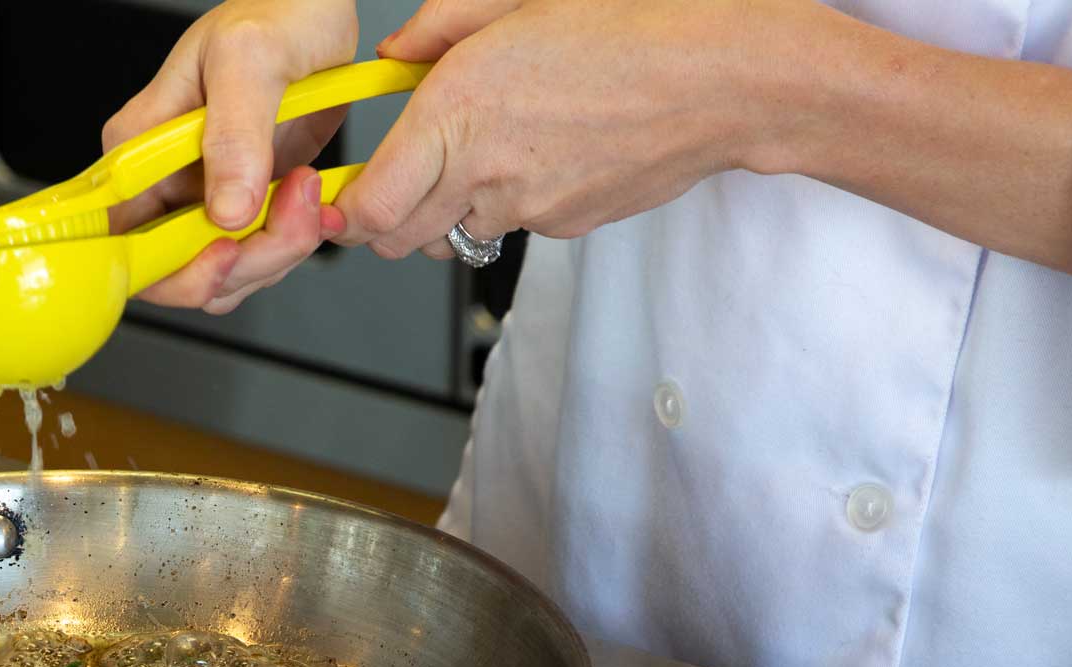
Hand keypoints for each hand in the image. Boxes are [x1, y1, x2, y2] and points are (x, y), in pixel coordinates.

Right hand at [103, 0, 357, 312]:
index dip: (167, 267)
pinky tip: (309, 201)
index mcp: (138, 147)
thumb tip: (224, 211)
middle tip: (287, 220)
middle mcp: (163, 181)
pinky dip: (288, 245)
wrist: (315, 10)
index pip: (122, 239)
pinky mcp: (243, 207)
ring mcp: (204, 199)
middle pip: (174, 272)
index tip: (222, 251)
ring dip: (274, 253)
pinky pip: (255, 259)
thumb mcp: (249, 59)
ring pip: (222, 275)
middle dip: (238, 266)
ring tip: (306, 193)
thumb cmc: (274, 14)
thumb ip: (234, 134)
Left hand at [335, 0, 801, 258]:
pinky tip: (546, 151)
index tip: (345, 195)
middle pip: (399, 239)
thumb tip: (395, 56)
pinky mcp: (565, 226)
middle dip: (389, 217)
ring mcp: (527, 208)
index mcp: (456, 110)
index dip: (349, 210)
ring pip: (454, 234)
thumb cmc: (632, 21)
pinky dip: (512, 201)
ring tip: (488, 152)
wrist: (726, 76)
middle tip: (402, 178)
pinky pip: (514, 226)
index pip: (371, 206)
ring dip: (452, 208)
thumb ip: (439, 29)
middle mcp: (483, 170)